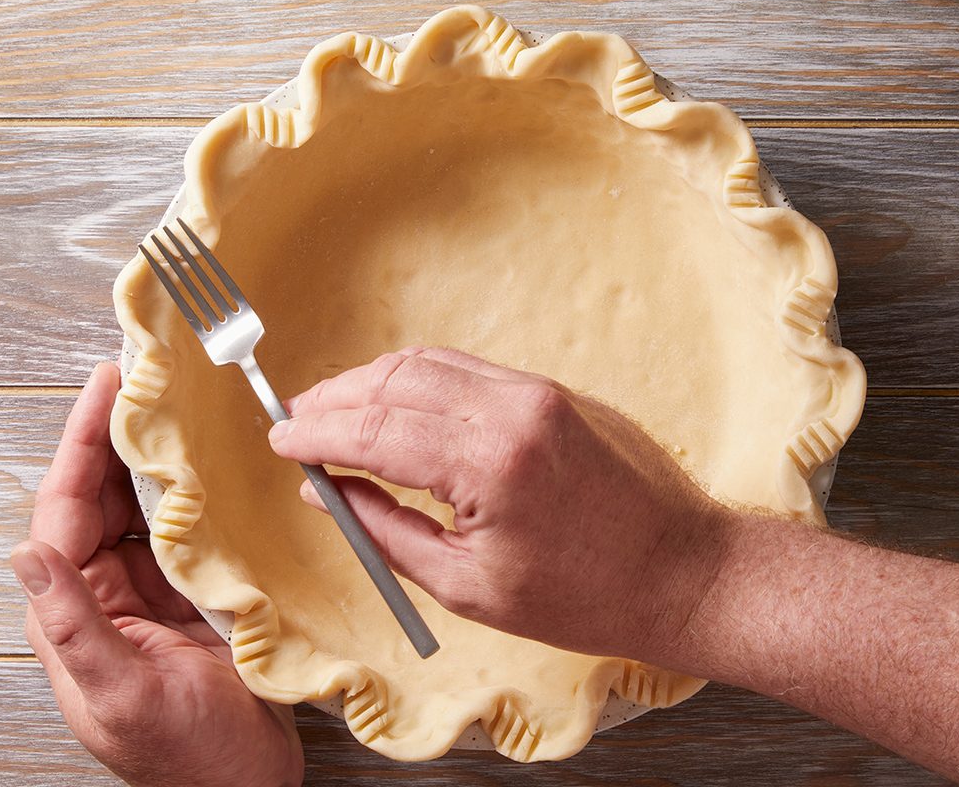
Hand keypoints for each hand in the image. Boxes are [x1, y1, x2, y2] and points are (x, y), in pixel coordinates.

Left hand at [11, 363, 303, 786]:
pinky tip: (207, 467)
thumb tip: (26, 554)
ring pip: (141, 508)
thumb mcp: (123, 695)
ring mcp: (148, 597)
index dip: (81, 444)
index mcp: (74, 616)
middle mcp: (104, 598)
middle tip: (139, 377)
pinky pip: (183, 531)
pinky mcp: (191, 598)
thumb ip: (73, 627)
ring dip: (151, 458)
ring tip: (168, 406)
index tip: (104, 388)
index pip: (65, 512)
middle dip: (112, 435)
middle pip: (99, 498)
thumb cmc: (188, 758)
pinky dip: (192, 493)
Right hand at [269, 347, 728, 664]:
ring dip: (373, 382)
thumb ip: (387, 531)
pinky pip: (469, 370)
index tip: (278, 438)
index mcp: (490, 463)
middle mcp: (513, 409)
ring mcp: (539, 392)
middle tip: (295, 420)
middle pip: (396, 380)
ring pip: (430, 364)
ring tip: (333, 410)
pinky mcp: (554, 392)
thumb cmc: (583, 595)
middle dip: (335, 397)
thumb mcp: (468, 586)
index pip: (375, 429)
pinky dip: (419, 381)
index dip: (316, 432)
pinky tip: (395, 405)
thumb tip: (329, 494)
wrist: (680, 569)